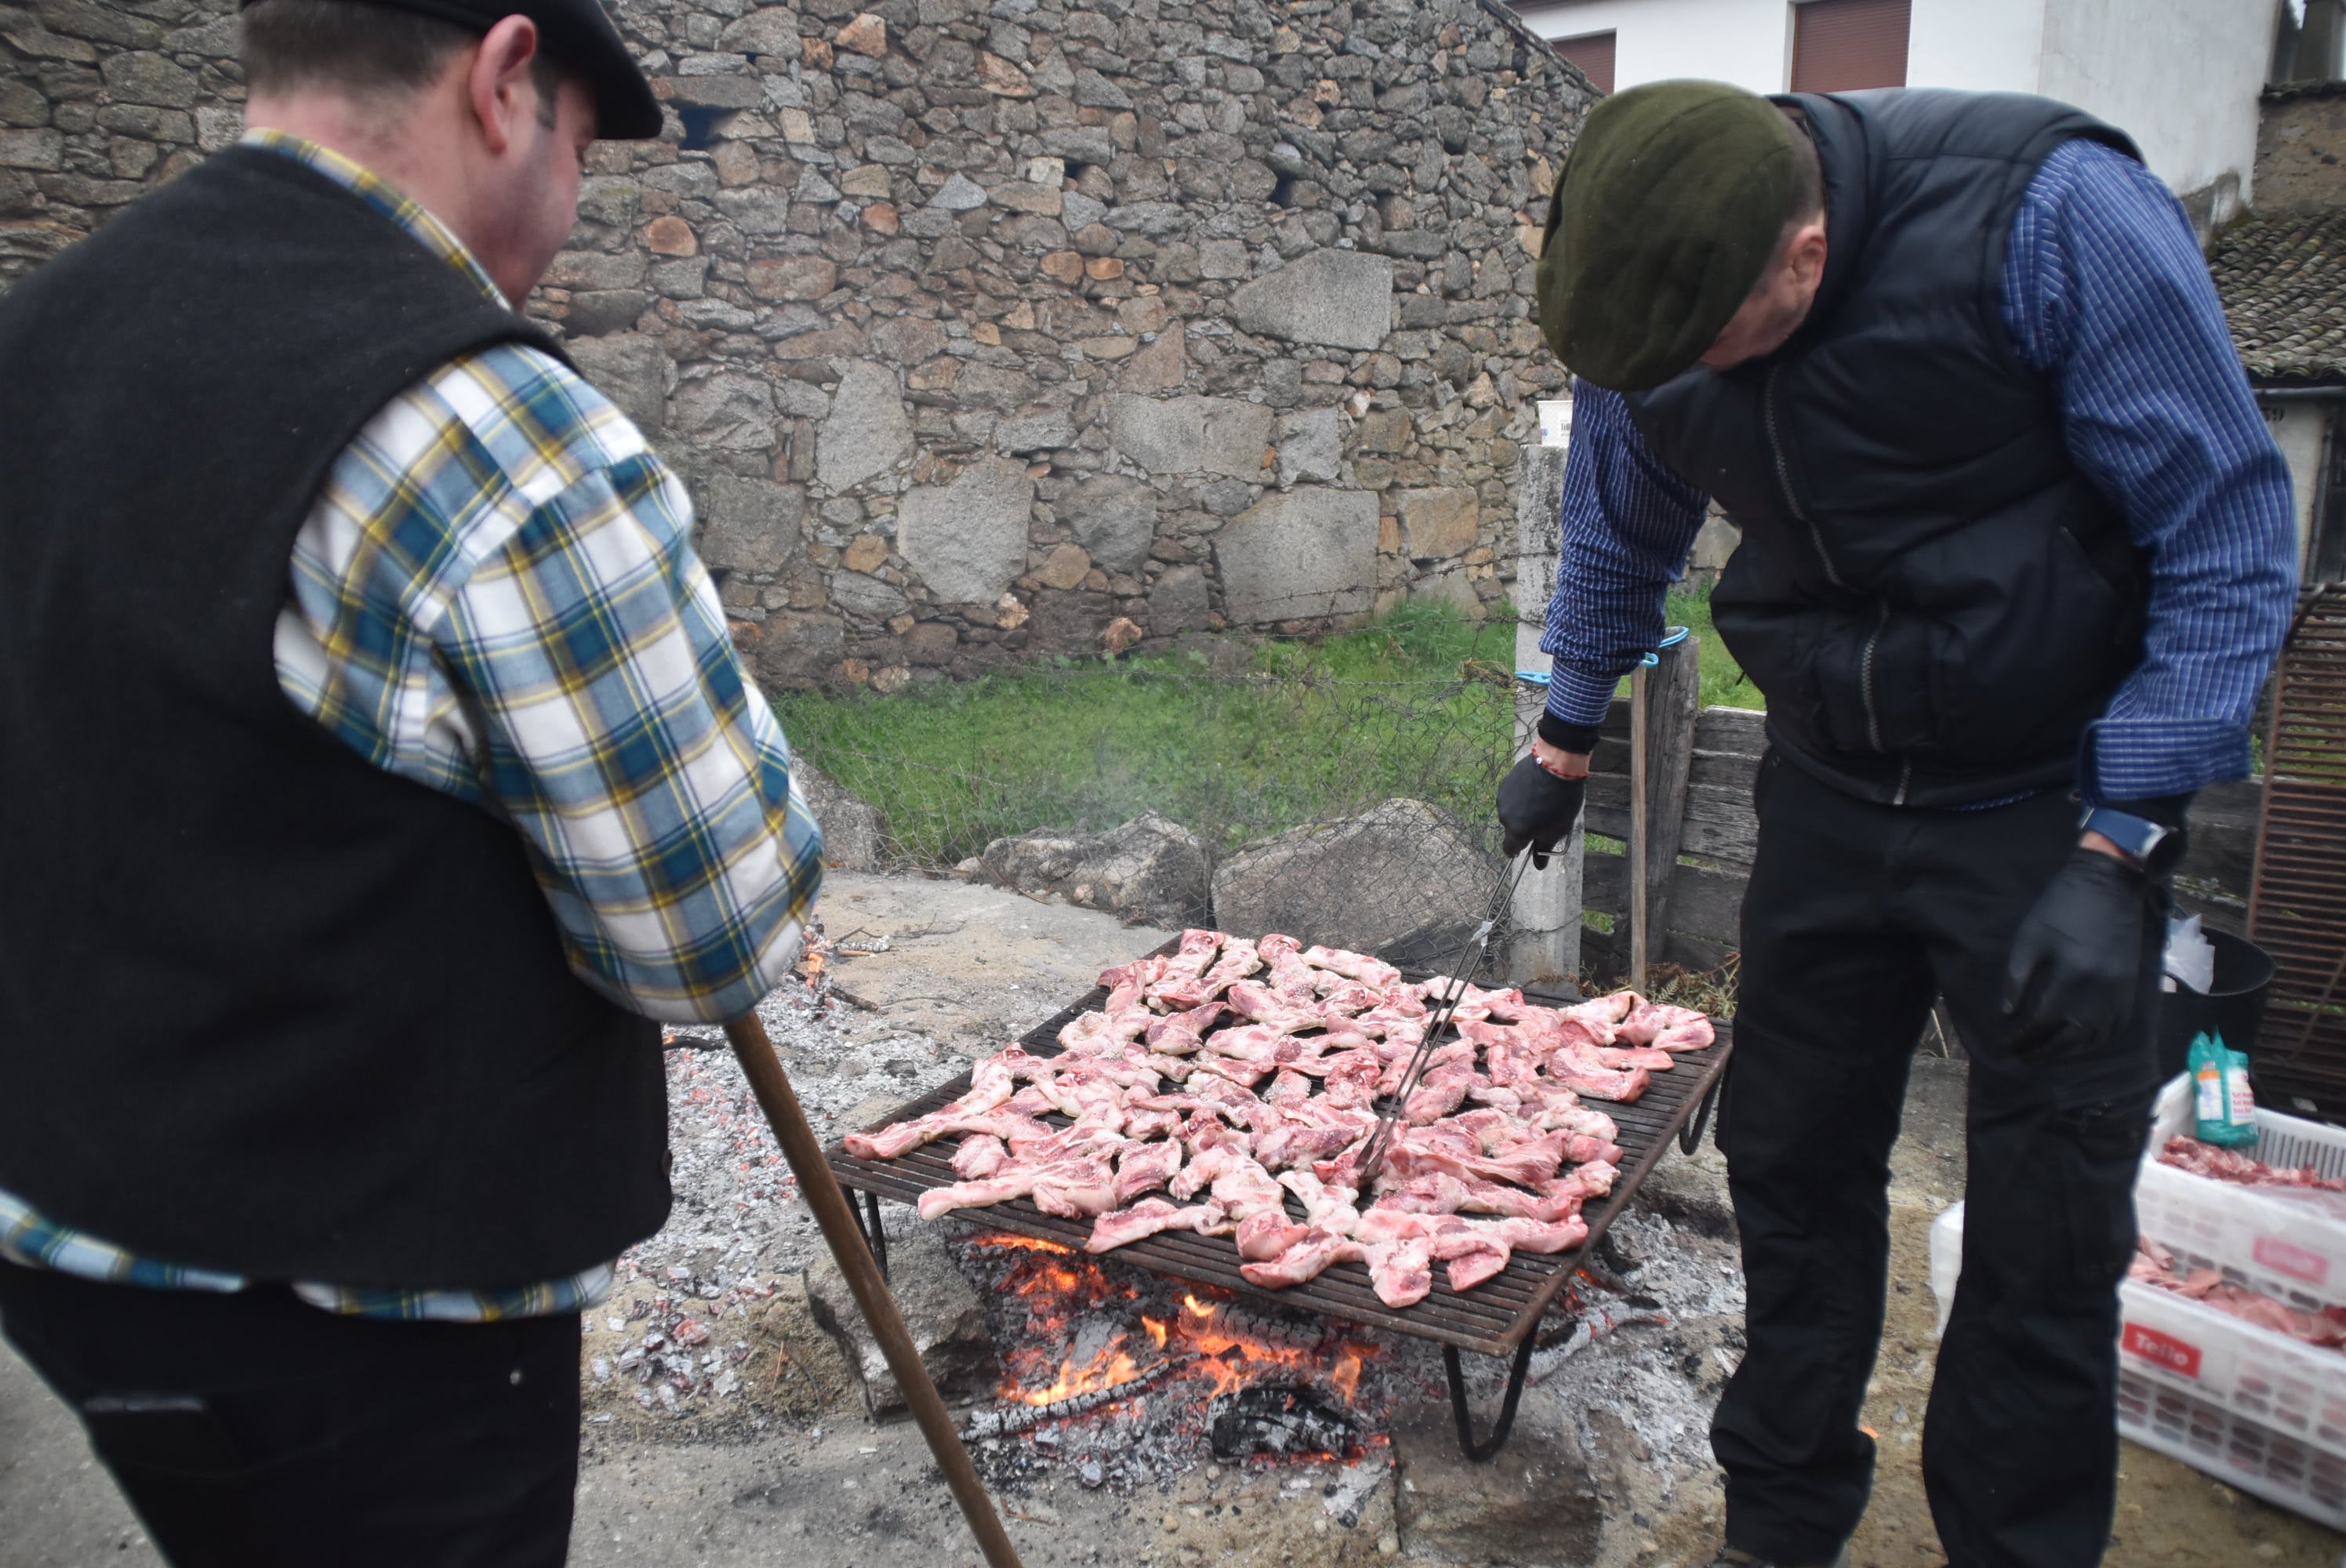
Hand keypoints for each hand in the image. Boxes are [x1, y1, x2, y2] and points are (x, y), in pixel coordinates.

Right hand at [1498, 754, 1586, 868]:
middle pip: (1512, 828)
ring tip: (1540, 800)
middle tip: (1543, 818)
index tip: (1525, 847)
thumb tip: (1538, 866)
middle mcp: (1505, 817)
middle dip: (1524, 826)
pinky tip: (1535, 788)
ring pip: (1512, 811)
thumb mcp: (1558, 830)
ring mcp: (1504, 798)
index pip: (1509, 849)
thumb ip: (1544, 849)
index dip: (1516, 851)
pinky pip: (1512, 795)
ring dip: (1522, 810)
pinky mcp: (1506, 782)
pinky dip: (1521, 796)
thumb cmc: (1561, 802)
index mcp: (1517, 832)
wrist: (1557, 766)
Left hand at [2001, 846, 2153, 1057]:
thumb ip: (2016, 978)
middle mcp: (2100, 990)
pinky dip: (2094, 1040)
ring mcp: (2120, 992)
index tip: (2006, 1044)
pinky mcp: (2130, 989)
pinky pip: (2114, 1027)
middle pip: (2070, 1036)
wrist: (2110, 885)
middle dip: (2043, 1051)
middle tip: (2022, 1059)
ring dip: (2068, 1051)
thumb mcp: (2030, 937)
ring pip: (2094, 1037)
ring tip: (2044, 1055)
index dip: (2023, 1037)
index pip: (2044, 1021)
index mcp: (2072, 975)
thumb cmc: (2062, 907)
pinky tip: (2076, 1043)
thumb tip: (2005, 1014)